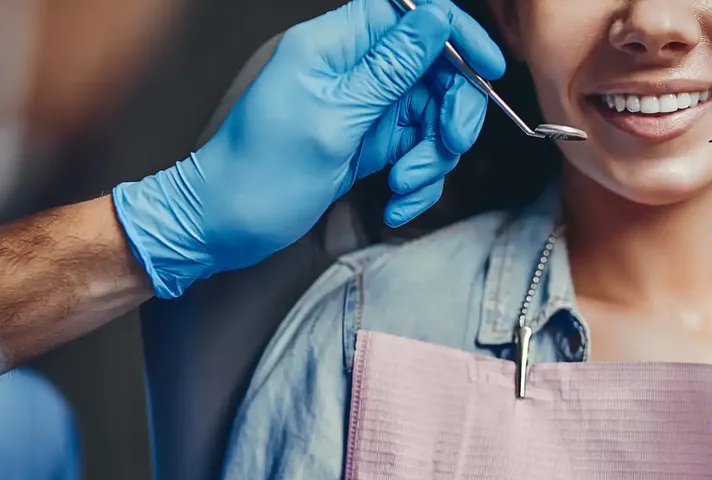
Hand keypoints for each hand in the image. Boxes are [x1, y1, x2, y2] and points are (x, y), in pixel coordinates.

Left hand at [113, 0, 504, 297]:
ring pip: (430, 116)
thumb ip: (390, 68)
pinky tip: (394, 203)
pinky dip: (415, 181)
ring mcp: (363, 107)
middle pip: (434, 69)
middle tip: (448, 146)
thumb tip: (435, 19)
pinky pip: (415, 151)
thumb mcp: (333, 119)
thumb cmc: (260, 174)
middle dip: (450, 112)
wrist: (225, 226)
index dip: (455, 33)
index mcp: (334, 45)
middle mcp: (352, 70)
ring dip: (431, 157)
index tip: (487, 68)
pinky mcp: (368, 142)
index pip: (410, 13)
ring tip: (403, 187)